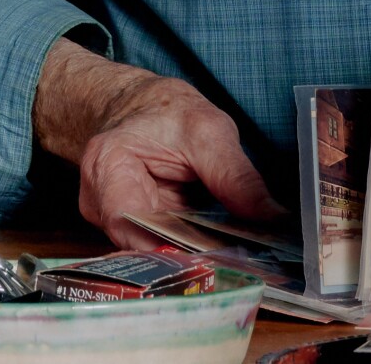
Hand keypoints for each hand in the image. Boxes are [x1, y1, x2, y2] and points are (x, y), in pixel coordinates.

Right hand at [34, 39, 285, 248]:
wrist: (149, 108)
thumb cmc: (171, 113)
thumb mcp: (210, 132)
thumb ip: (236, 177)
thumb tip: (272, 217)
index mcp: (107, 165)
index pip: (128, 221)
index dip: (166, 246)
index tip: (210, 257)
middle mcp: (98, 201)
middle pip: (139, 244)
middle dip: (185, 256)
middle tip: (233, 263)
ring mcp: (112, 218)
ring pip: (151, 250)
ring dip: (190, 255)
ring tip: (231, 258)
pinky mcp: (132, 229)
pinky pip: (160, 246)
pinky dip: (187, 249)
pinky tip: (215, 250)